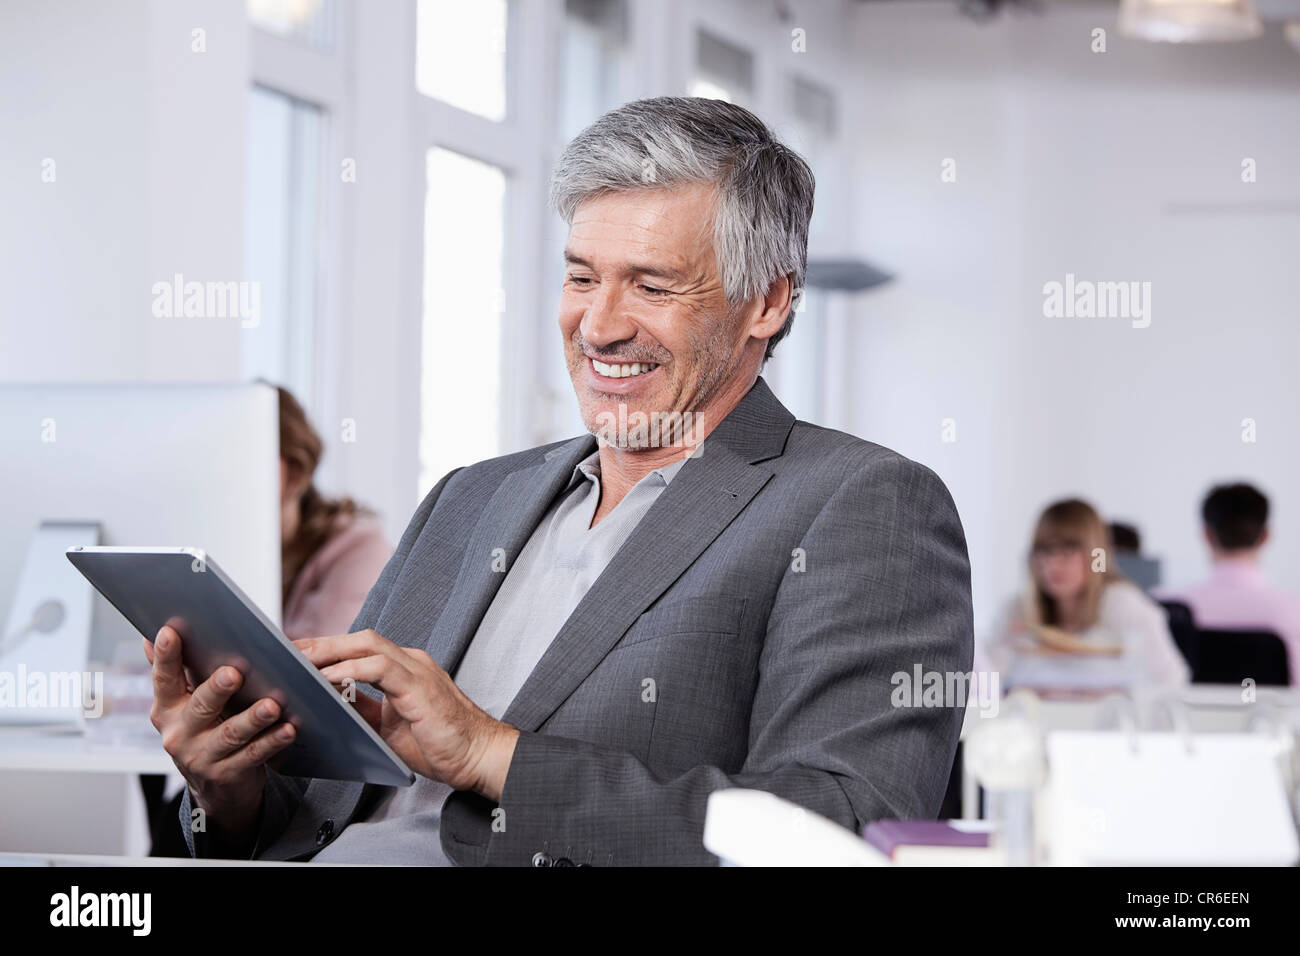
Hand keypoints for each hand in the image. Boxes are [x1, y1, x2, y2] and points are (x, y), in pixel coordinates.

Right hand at [144, 625, 296, 844]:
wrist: (215, 789)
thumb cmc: (203, 732)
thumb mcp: (183, 705)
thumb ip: (173, 672)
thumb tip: (150, 636)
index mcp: (167, 709)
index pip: (164, 679)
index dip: (165, 656)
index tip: (170, 631)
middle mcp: (179, 734)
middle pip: (201, 707)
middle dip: (216, 690)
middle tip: (234, 673)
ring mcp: (202, 757)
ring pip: (231, 734)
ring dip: (253, 718)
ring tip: (273, 705)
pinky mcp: (228, 774)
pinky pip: (253, 755)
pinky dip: (272, 742)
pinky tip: (288, 729)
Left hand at [294, 630, 518, 800]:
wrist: (479, 756)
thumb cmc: (440, 744)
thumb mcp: (390, 725)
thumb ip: (364, 707)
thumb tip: (329, 699)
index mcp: (405, 669)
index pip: (360, 649)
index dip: (328, 648)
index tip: (296, 654)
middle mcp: (411, 662)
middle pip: (360, 639)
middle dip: (322, 643)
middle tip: (287, 650)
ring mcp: (417, 670)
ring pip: (368, 645)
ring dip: (331, 650)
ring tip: (300, 660)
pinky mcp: (420, 687)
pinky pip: (380, 669)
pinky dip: (352, 670)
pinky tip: (328, 677)